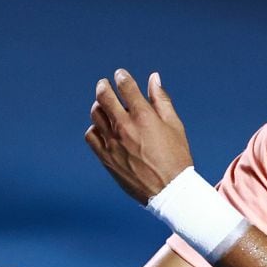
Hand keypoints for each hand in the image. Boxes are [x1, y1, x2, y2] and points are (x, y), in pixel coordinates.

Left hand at [85, 69, 193, 203]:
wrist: (169, 191)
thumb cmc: (176, 157)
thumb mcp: (174, 125)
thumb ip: (161, 99)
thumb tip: (153, 78)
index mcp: (143, 117)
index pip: (126, 87)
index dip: (122, 77)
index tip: (120, 75)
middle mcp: (124, 127)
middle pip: (104, 96)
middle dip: (103, 86)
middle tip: (104, 84)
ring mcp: (112, 143)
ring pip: (95, 114)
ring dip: (99, 106)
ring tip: (105, 107)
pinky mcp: (105, 157)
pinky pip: (91, 135)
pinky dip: (95, 128)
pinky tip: (103, 129)